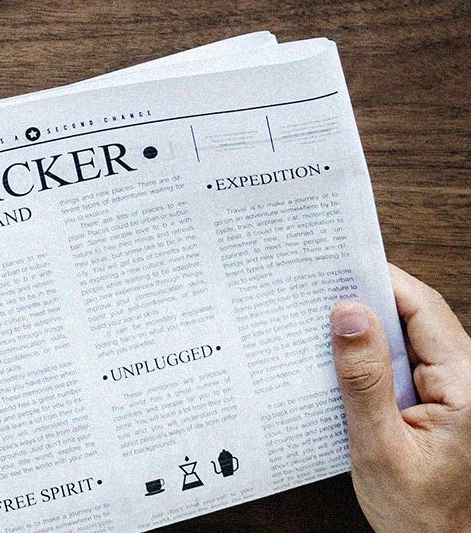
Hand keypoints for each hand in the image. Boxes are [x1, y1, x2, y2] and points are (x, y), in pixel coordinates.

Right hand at [331, 264, 470, 532]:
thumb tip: (349, 313)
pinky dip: (373, 354)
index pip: (423, 308)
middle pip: (416, 315)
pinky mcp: (441, 404)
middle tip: (317, 286)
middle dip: (368, 298)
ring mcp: (457, 392)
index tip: (336, 264)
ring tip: (321, 319)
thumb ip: (364, 379)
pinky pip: (406, 361)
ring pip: (409, 336)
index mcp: (467, 386)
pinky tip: (341, 359)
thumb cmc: (421, 517)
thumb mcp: (380, 448)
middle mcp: (468, 381)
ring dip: (368, 327)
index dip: (380, 279)